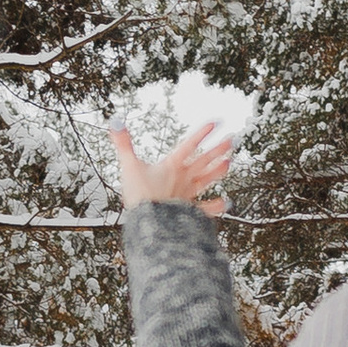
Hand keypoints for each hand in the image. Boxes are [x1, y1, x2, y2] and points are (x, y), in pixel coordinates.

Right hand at [110, 119, 233, 213]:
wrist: (149, 224)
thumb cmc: (140, 196)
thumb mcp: (129, 166)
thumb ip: (123, 144)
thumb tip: (115, 123)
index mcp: (172, 166)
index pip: (189, 145)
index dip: (202, 133)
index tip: (216, 123)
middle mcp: (183, 178)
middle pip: (204, 160)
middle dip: (218, 149)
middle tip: (231, 139)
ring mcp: (188, 194)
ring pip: (207, 180)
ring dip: (219, 170)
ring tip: (229, 162)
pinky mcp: (187, 210)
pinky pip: (204, 208)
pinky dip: (216, 206)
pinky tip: (226, 202)